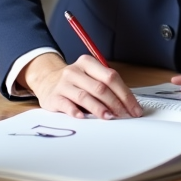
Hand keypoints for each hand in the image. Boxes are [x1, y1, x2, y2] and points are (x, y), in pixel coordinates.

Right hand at [20, 52, 142, 119]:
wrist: (47, 81)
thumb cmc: (75, 82)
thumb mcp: (90, 77)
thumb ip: (106, 86)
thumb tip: (128, 104)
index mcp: (88, 63)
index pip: (111, 77)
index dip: (125, 94)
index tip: (134, 108)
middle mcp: (75, 71)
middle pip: (100, 87)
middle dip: (115, 103)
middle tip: (124, 115)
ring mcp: (63, 83)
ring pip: (85, 96)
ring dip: (99, 109)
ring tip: (109, 117)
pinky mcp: (53, 97)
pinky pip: (66, 105)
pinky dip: (76, 112)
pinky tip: (83, 117)